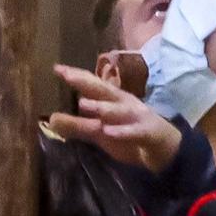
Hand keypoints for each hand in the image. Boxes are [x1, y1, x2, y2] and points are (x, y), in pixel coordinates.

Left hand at [50, 64, 183, 173]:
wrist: (164, 148)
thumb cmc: (130, 133)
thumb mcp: (100, 132)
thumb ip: (78, 126)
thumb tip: (51, 120)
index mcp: (113, 99)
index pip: (92, 84)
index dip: (76, 76)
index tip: (56, 68)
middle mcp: (124, 103)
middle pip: (103, 90)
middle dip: (85, 81)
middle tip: (66, 74)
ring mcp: (136, 116)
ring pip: (118, 110)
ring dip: (102, 106)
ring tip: (83, 103)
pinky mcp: (147, 132)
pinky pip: (134, 131)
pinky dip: (122, 131)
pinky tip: (109, 131)